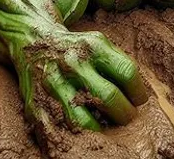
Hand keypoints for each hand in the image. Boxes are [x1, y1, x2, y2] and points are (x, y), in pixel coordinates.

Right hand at [16, 29, 147, 130]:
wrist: (32, 40)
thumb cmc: (76, 47)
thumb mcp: (98, 42)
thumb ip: (119, 64)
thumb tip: (140, 96)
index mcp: (92, 46)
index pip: (127, 73)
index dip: (138, 93)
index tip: (139, 100)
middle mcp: (72, 63)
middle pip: (109, 98)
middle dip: (124, 114)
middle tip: (126, 116)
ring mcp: (53, 84)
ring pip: (84, 120)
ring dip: (102, 128)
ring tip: (106, 124)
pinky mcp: (38, 103)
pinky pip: (62, 130)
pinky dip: (77, 135)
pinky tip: (85, 128)